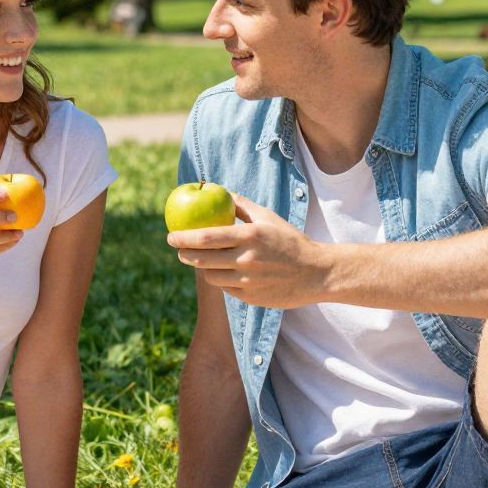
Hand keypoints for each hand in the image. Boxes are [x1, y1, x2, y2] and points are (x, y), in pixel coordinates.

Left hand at [166, 193, 328, 307]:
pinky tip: (226, 273)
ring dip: (203, 269)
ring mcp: (247, 281)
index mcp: (250, 236)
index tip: (171, 236)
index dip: (183, 238)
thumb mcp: (268, 218)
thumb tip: (217, 190)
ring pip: (211, 276)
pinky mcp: (250, 297)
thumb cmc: (290, 241)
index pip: (206, 237)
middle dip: (185, 255)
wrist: (316, 273)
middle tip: (180, 251)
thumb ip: (241, 205)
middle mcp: (246, 260)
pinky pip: (225, 288)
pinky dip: (222, 280)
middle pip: (202, 260)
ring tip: (203, 261)